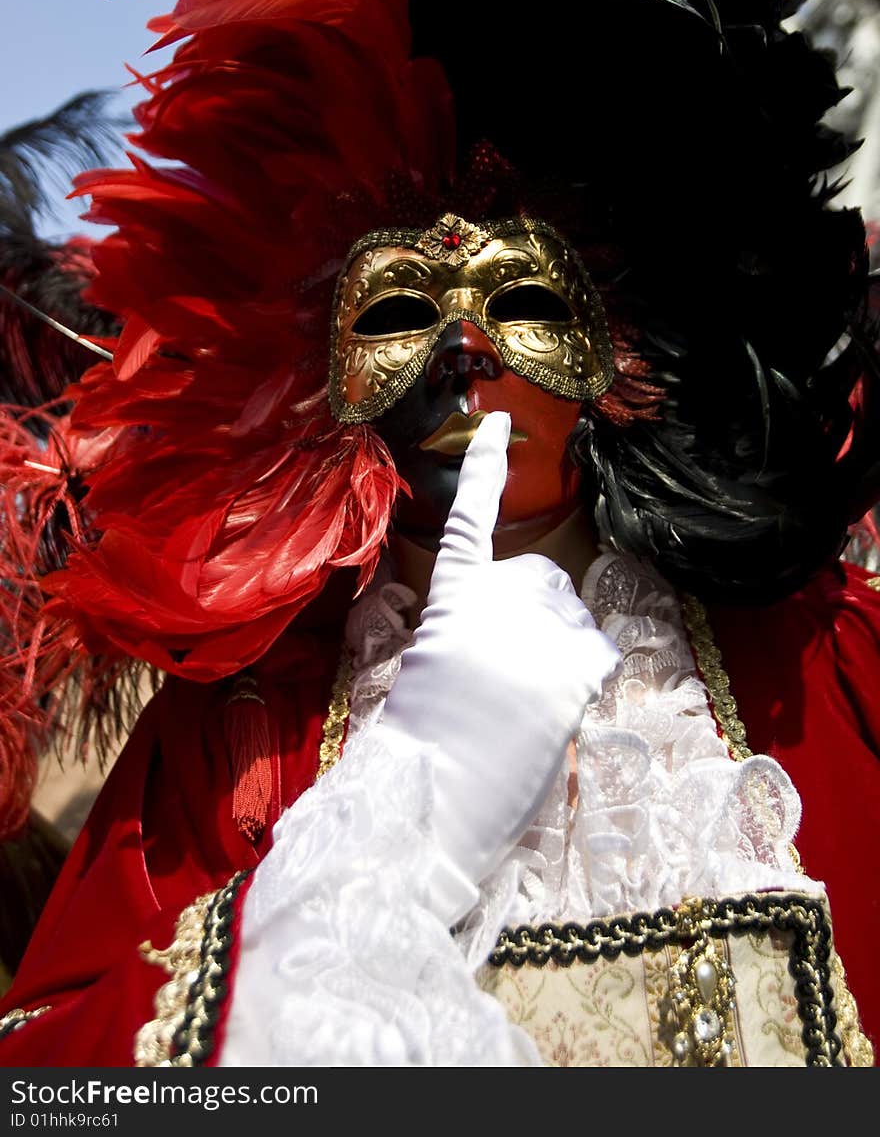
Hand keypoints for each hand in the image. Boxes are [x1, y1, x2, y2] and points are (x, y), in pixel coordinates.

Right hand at [380, 411, 620, 922]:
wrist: (428, 801)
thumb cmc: (419, 748)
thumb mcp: (429, 669)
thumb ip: (472, 633)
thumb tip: (517, 636)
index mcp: (450, 597)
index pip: (469, 517)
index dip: (486, 466)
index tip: (502, 420)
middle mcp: (495, 598)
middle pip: (543, 579)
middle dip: (536, 619)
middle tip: (504, 682)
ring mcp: (536, 629)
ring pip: (574, 617)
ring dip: (560, 651)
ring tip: (521, 706)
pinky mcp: (570, 668)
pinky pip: (598, 651)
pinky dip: (586, 671)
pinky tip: (563, 695)